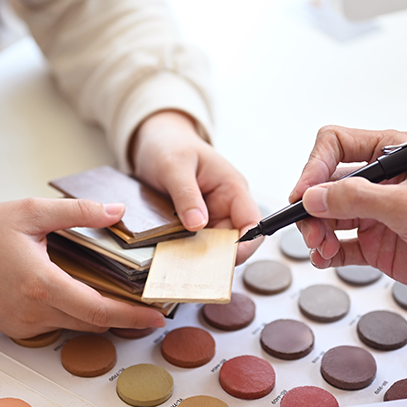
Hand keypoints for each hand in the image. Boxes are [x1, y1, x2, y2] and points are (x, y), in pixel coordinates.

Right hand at [0, 198, 166, 337]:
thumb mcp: (30, 211)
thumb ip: (78, 213)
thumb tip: (117, 211)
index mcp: (41, 285)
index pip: (99, 310)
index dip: (132, 315)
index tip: (158, 315)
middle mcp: (34, 313)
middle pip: (92, 324)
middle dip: (124, 317)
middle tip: (149, 303)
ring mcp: (23, 325)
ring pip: (75, 326)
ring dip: (100, 316)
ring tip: (124, 297)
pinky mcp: (15, 328)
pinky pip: (56, 325)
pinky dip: (75, 314)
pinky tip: (84, 293)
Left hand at [129, 110, 261, 263]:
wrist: (155, 141)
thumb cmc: (169, 145)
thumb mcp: (174, 166)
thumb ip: (186, 195)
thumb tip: (198, 224)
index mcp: (232, 188)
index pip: (252, 222)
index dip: (246, 244)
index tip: (227, 259)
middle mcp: (226, 205)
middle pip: (232, 241)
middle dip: (216, 256)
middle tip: (193, 266)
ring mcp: (210, 215)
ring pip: (212, 246)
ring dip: (198, 254)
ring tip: (178, 260)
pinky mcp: (194, 223)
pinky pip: (195, 243)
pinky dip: (185, 250)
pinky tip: (170, 253)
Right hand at [288, 125, 406, 309]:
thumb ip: (357, 198)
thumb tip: (313, 197)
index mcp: (394, 154)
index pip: (336, 145)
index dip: (314, 167)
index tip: (304, 194)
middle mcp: (383, 182)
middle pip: (326, 184)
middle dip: (313, 207)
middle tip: (311, 230)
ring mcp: (380, 215)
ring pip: (329, 216)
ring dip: (318, 232)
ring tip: (322, 249)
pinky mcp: (380, 245)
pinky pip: (341, 245)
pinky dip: (328, 253)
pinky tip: (327, 259)